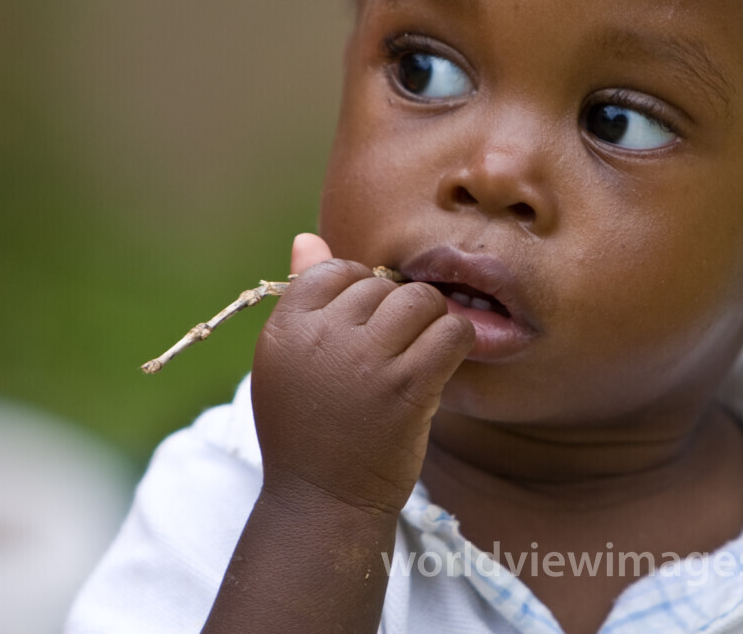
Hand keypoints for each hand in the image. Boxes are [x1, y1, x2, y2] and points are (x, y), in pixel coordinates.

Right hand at [250, 233, 475, 517]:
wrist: (324, 503)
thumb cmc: (308, 430)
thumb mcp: (287, 363)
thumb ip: (303, 298)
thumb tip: (307, 238)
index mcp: (285, 328)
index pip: (334, 270)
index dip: (358, 293)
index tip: (364, 330)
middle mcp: (322, 337)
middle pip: (381, 284)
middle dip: (394, 311)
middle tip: (391, 353)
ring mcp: (366, 361)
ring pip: (420, 300)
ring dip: (429, 322)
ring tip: (418, 355)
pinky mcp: (408, 385)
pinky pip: (451, 331)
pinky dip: (456, 342)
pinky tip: (442, 366)